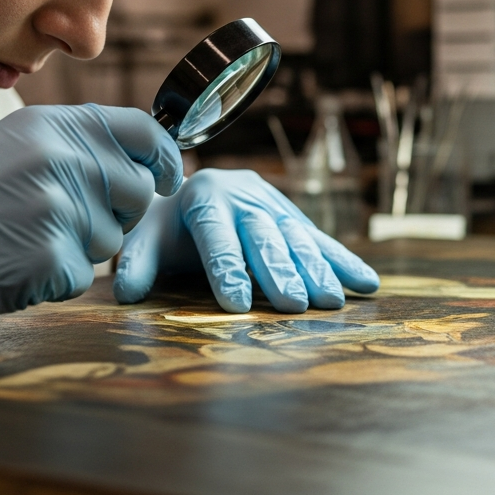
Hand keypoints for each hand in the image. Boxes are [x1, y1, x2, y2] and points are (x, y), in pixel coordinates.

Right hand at [0, 105, 181, 355]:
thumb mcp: (3, 148)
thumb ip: (68, 147)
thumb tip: (135, 162)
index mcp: (50, 126)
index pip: (141, 131)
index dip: (164, 157)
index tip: (169, 177)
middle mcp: (61, 160)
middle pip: (135, 193)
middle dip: (112, 214)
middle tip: (56, 221)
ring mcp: (57, 210)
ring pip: (110, 241)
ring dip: (76, 250)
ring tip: (15, 240)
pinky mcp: (48, 260)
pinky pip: (80, 278)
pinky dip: (51, 282)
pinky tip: (6, 268)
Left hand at [114, 169, 379, 312]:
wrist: (187, 188)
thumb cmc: (163, 223)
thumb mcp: (142, 236)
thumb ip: (136, 262)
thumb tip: (126, 294)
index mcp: (204, 196)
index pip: (216, 235)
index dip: (227, 268)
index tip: (236, 304)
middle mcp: (244, 195)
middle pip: (263, 237)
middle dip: (279, 272)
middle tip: (294, 305)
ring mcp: (273, 203)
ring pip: (297, 237)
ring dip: (317, 270)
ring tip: (333, 302)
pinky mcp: (293, 215)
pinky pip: (321, 239)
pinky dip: (344, 262)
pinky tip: (367, 284)